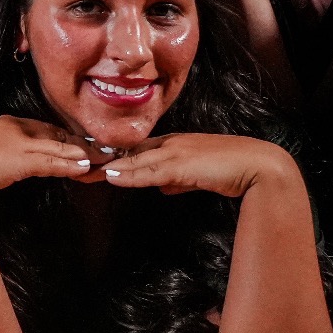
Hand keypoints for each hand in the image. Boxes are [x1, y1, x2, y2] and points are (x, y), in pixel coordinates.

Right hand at [0, 115, 97, 200]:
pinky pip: (51, 161)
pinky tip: (85, 167)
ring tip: (106, 162)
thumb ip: (6, 159)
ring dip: (84, 156)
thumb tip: (15, 165)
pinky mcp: (19, 159)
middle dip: (83, 146)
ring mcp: (18, 142)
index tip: (87, 150)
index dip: (69, 141)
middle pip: (58, 136)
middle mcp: (17, 128)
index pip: (47, 131)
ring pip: (59, 148)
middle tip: (107, 155)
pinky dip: (69, 164)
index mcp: (9, 124)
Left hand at [98, 133, 297, 198]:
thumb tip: (162, 187)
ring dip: (108, 167)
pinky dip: (129, 174)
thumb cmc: (232, 170)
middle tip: (75, 164)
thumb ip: (179, 180)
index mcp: (174, 146)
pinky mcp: (182, 164)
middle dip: (102, 159)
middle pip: (129, 152)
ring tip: (83, 171)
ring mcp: (176, 152)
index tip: (90, 163)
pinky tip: (112, 177)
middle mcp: (171, 144)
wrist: (258, 166)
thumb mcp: (199, 176)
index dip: (113, 157)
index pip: (137, 151)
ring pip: (134, 160)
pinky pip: (149, 170)